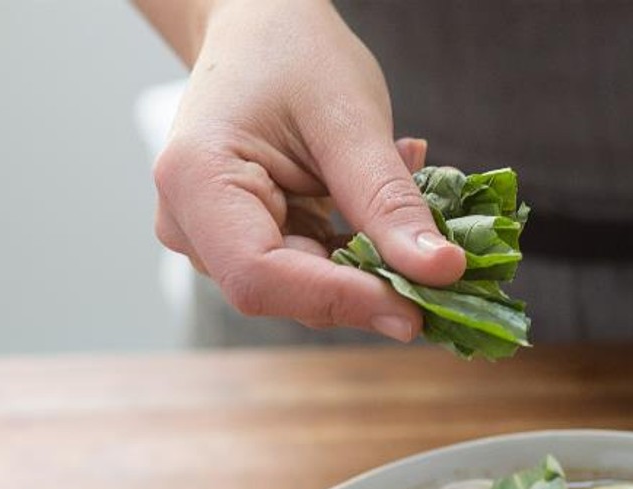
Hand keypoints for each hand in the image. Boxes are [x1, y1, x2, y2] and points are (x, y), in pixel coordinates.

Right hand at [150, 0, 463, 339]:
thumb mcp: (349, 119)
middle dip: (365, 288)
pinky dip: (360, 253)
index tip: (415, 312)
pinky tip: (380, 207)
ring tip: (401, 194)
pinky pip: (316, 274)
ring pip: (307, 292)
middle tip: (440, 269)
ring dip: (369, 266)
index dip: (340, 300)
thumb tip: (442, 273)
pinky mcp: (251, 248)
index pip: (261, 276)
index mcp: (195, 182)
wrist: (261, 32)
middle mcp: (190, 226)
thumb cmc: (293, 53)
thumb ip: (389, 202)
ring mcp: (215, 243)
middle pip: (285, 294)